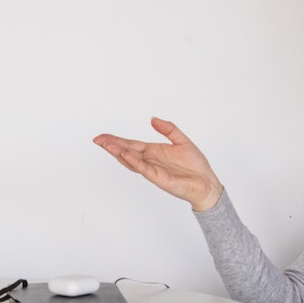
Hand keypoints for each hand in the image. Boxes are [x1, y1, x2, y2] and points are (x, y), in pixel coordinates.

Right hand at [93, 117, 224, 210]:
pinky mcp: (158, 178)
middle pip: (126, 151)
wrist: (206, 183)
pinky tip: (125, 154)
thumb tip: (152, 119)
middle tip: (97, 140)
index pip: (130, 144)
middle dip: (111, 145)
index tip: (102, 136)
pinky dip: (134, 161)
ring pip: (131, 160)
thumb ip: (168, 128)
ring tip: (107, 145)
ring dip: (118, 153)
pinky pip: (144, 168)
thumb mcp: (181, 140)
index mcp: (153, 151)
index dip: (116, 140)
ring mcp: (152, 170)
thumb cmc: (195, 166)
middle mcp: (150, 160)